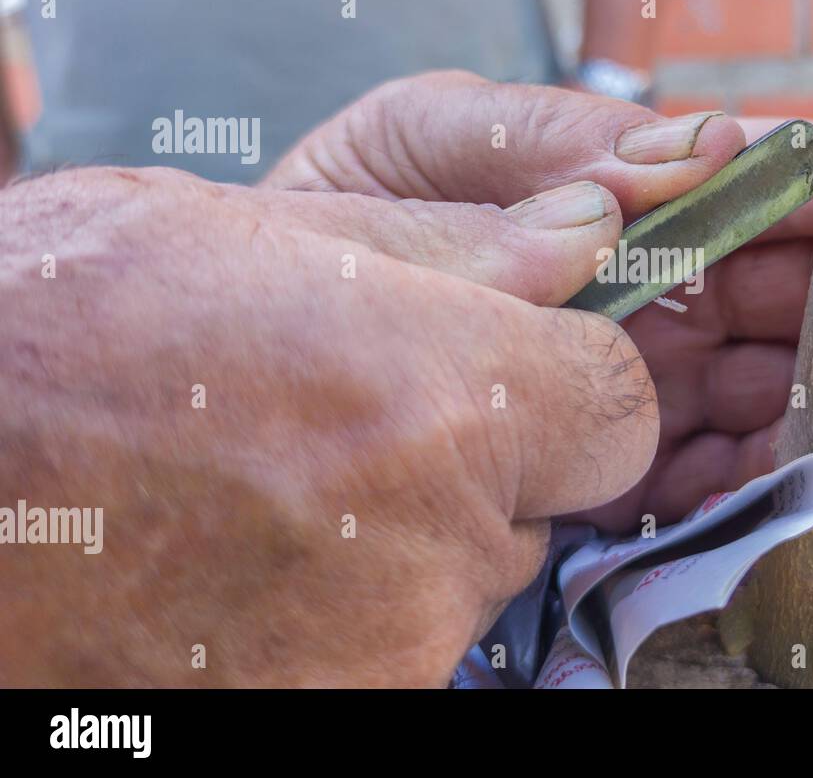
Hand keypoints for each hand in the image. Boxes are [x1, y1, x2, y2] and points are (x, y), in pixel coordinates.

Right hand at [0, 165, 655, 685]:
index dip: (568, 380)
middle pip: (536, 501)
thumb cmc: (47, 340)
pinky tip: (239, 567)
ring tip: (267, 493)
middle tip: (344, 427)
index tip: (507, 369)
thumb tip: (580, 230)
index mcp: (440, 395)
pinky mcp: (333, 717)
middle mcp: (432, 547)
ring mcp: (380, 654)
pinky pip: (393, 651)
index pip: (619, 405)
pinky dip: (342, 616)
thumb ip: (442, 243)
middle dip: (475, 464)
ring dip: (402, 543)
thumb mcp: (239, 232)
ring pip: (463, 582)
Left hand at [266, 78, 812, 533]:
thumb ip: (545, 143)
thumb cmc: (348, 208)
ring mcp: (640, 384)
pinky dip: (748, 480)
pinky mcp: (609, 468)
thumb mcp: (430, 137)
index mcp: (631, 201)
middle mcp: (655, 293)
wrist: (262, 336)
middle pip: (794, 300)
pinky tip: (775, 473)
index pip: (764, 194)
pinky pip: (704, 479)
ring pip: (773, 392)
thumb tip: (696, 152)